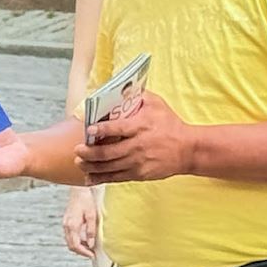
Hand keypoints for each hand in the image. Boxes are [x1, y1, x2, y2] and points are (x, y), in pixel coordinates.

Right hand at [62, 186, 98, 258]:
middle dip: (81, 252)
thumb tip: (91, 244)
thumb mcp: (92, 216)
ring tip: (89, 247)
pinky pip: (69, 235)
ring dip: (78, 246)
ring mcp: (65, 223)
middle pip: (71, 245)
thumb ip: (91, 231)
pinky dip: (76, 240)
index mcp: (72, 225)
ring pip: (69, 241)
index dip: (84, 253)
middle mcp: (66, 225)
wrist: (78, 190)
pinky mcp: (66, 222)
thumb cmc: (86, 201)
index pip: (75, 245)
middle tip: (91, 254)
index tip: (92, 255)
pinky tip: (85, 239)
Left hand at [76, 92, 194, 183]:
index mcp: (141, 126)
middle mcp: (138, 146)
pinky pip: (118, 178)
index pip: (119, 129)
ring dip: (92, 166)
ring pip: (111, 167)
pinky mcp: (140, 174)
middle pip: (110, 152)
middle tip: (77, 150)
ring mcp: (139, 162)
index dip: (103, 130)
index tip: (90, 129)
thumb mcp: (156, 104)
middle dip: (91, 152)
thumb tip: (118, 86)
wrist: (189, 149)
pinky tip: (89, 178)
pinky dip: (102, 179)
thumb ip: (137, 95)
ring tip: (79, 163)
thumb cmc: (170, 124)